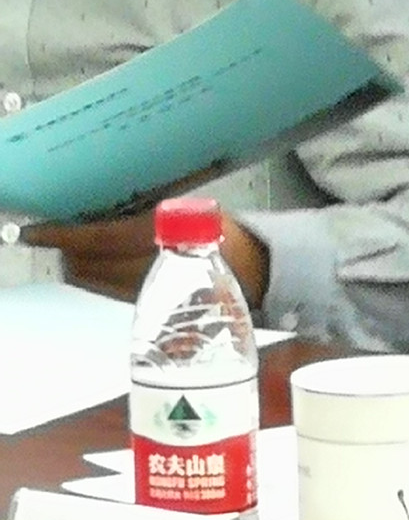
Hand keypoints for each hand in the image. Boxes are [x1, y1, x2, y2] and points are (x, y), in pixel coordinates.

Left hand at [25, 212, 268, 305]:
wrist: (260, 273)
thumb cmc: (228, 235)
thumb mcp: (192, 213)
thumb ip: (150, 217)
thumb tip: (107, 215)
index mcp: (157, 241)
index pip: (95, 239)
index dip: (62, 236)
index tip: (37, 231)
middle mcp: (144, 271)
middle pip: (86, 266)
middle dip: (68, 252)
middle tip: (60, 234)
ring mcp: (146, 293)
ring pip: (93, 282)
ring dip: (80, 265)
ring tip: (78, 249)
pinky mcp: (151, 306)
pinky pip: (108, 291)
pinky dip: (97, 277)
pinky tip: (101, 266)